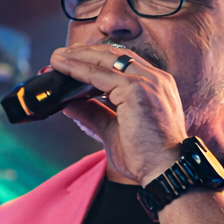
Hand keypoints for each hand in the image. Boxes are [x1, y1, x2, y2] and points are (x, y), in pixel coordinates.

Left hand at [48, 43, 185, 184]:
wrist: (166, 170)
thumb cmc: (147, 156)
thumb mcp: (114, 130)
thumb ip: (94, 114)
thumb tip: (70, 104)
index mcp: (154, 85)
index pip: (122, 62)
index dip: (95, 60)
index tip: (72, 61)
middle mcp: (154, 78)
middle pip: (113, 55)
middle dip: (83, 53)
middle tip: (59, 56)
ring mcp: (147, 81)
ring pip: (105, 59)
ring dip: (78, 57)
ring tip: (56, 58)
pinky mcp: (136, 89)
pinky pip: (99, 74)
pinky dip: (78, 70)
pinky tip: (62, 69)